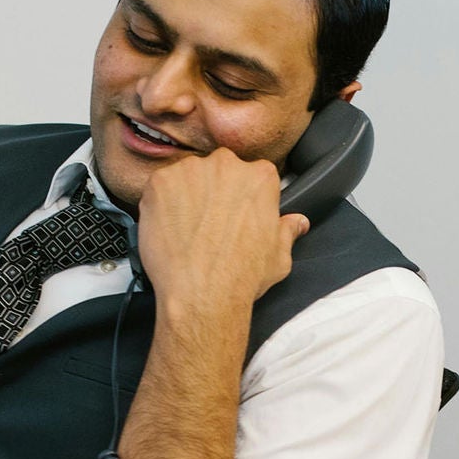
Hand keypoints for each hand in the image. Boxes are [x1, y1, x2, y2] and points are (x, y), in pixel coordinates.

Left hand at [135, 148, 307, 309]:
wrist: (201, 293)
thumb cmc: (241, 276)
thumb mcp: (279, 256)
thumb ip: (287, 231)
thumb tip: (298, 222)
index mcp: (260, 176)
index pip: (253, 173)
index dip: (243, 196)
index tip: (236, 213)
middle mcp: (226, 165)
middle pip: (219, 170)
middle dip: (214, 191)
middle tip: (210, 223)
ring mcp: (190, 171)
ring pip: (188, 177)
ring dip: (187, 195)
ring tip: (188, 229)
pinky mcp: (160, 182)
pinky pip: (160, 186)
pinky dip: (162, 204)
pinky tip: (170, 229)